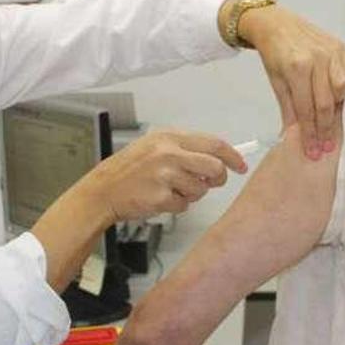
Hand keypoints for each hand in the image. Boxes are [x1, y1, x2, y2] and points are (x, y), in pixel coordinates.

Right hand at [75, 130, 246, 220]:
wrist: (103, 190)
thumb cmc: (129, 170)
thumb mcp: (154, 146)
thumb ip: (185, 149)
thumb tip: (216, 158)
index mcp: (169, 137)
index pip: (213, 143)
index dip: (232, 155)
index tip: (240, 165)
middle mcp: (168, 153)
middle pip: (214, 167)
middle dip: (217, 179)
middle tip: (210, 183)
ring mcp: (165, 175)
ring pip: (200, 189)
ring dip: (191, 194)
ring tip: (171, 189)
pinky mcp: (161, 197)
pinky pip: (184, 205)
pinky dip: (176, 206)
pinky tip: (159, 198)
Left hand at [239, 4, 344, 159]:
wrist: (276, 23)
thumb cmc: (274, 53)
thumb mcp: (275, 81)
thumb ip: (288, 108)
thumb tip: (292, 136)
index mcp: (296, 69)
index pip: (306, 109)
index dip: (310, 133)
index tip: (313, 151)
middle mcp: (317, 60)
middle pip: (327, 103)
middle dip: (326, 130)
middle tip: (326, 148)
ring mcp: (331, 52)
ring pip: (342, 89)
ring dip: (338, 109)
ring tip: (331, 122)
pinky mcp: (341, 46)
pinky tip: (340, 98)